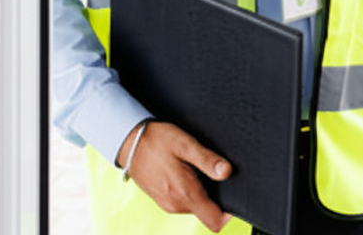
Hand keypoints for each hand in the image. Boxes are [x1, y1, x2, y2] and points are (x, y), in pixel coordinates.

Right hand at [117, 121, 232, 231]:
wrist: (129, 142)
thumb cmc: (156, 140)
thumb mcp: (185, 144)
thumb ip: (207, 160)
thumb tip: (227, 172)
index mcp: (185, 194)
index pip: (215, 222)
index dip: (229, 213)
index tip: (233, 196)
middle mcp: (176, 205)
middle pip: (206, 212)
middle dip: (215, 196)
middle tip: (214, 171)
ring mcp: (167, 204)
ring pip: (194, 206)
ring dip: (201, 192)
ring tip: (197, 168)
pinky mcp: (162, 200)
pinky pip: (182, 202)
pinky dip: (189, 191)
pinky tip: (185, 171)